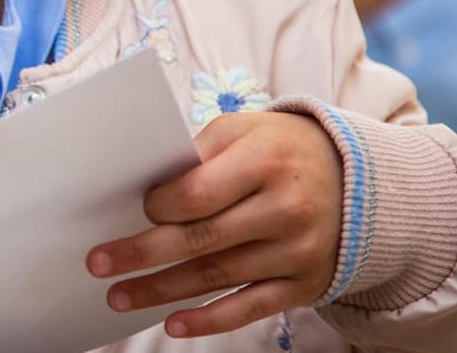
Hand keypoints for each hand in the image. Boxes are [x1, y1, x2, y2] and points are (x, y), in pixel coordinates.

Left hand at [84, 111, 342, 338]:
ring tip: (119, 297)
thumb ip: (198, 153)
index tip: (136, 209)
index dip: (158, 206)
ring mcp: (296, 251)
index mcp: (265, 162)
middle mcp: (285, 209)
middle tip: (99, 263)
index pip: (198, 193)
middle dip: (142, 254)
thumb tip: (147, 188)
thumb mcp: (244, 130)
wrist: (358, 181)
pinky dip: (209, 320)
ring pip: (217, 276)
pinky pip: (250, 308)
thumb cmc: (281, 150)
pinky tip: (173, 324)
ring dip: (162, 291)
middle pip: (200, 239)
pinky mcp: (303, 284)